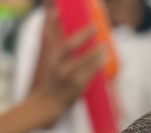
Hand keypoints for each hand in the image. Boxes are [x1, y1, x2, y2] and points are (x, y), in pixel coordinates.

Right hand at [30, 8, 107, 123]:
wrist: (46, 105)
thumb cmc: (50, 78)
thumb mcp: (49, 57)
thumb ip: (54, 35)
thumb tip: (56, 12)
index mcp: (48, 55)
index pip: (48, 34)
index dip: (51, 20)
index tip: (56, 8)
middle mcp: (55, 65)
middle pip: (67, 47)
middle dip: (81, 36)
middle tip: (95, 27)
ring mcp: (65, 76)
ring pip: (82, 62)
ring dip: (94, 53)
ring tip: (104, 45)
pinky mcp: (74, 87)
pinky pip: (89, 74)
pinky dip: (97, 65)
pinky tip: (104, 57)